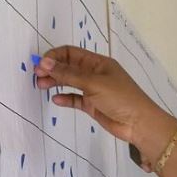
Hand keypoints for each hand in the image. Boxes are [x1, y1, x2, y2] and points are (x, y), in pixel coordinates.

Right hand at [33, 46, 174, 151]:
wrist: (139, 124)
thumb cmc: (120, 98)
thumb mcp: (93, 83)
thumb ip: (68, 74)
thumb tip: (44, 62)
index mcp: (97, 62)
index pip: (71, 52)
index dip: (54, 56)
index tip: (40, 65)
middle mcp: (94, 74)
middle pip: (68, 67)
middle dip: (52, 69)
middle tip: (37, 77)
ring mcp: (93, 90)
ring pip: (69, 82)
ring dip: (55, 82)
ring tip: (41, 86)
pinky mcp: (92, 105)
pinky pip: (75, 99)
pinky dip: (65, 98)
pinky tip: (56, 100)